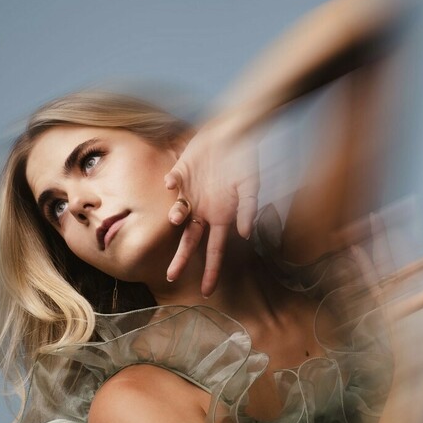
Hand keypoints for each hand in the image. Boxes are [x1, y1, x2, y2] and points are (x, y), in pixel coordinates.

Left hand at [165, 121, 259, 295]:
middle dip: (181, 259)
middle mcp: (204, 209)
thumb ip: (248, 208)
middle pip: (190, 240)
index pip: (215, 249)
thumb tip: (246, 233)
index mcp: (221, 216)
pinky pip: (172, 182)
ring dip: (176, 216)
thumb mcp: (251, 186)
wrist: (235, 131)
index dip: (211, 270)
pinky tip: (172, 182)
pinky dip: (171, 183)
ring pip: (178, 213)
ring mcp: (192, 193)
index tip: (207, 291)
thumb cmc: (246, 160)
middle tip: (171, 276)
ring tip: (179, 217)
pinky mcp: (182, 173)